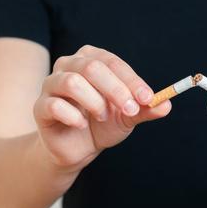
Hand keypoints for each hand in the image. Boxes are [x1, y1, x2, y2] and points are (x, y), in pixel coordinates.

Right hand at [33, 45, 170, 171]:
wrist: (78, 148)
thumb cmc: (103, 124)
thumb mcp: (128, 116)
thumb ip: (145, 109)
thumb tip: (166, 104)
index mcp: (91, 59)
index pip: (113, 63)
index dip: (132, 80)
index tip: (148, 98)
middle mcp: (68, 65)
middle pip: (91, 67)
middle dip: (116, 90)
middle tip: (130, 110)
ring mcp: (51, 84)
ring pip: (72, 82)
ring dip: (94, 102)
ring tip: (102, 116)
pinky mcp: (40, 106)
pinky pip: (54, 105)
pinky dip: (73, 116)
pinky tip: (81, 125)